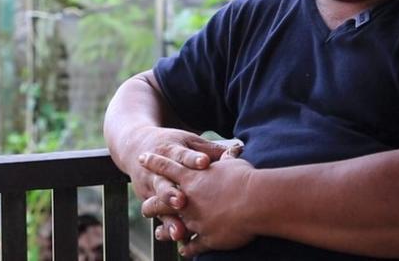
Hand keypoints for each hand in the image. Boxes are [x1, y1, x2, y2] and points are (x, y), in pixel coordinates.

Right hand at [122, 127, 227, 240]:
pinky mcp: (149, 201)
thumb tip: (235, 149)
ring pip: (159, 203)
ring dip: (168, 217)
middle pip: (164, 182)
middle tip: (182, 201)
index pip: (181, 155)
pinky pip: (159, 216)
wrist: (136, 147)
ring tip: (179, 230)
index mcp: (169, 151)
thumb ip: (208, 148)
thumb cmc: (171, 145)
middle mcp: (157, 171)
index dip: (192, 159)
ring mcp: (152, 187)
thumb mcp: (188, 141)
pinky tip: (176, 236)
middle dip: (171, 193)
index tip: (204, 163)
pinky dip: (167, 226)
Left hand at [140, 153, 256, 256]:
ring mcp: (195, 220)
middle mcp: (188, 199)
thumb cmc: (245, 178)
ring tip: (159, 233)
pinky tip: (183, 250)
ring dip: (166, 230)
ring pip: (173, 226)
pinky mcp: (206, 238)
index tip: (142, 158)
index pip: (167, 167)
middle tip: (144, 207)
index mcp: (192, 177)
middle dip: (151, 204)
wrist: (255, 201)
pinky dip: (187, 249)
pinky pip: (192, 246)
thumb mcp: (232, 163)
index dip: (154, 162)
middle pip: (161, 201)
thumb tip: (232, 149)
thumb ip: (226, 159)